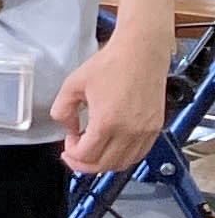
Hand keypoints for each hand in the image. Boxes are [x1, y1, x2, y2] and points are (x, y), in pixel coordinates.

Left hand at [53, 34, 170, 176]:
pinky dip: (123, 157)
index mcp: (108, 121)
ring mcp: (146, 131)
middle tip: (74, 155)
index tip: (68, 143)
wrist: (141, 52)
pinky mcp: (155, 127)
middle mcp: (130, 130)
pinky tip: (111, 148)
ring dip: (104, 163)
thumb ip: (62, 110)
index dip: (72, 154)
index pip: (86, 156)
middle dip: (84, 164)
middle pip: (104, 165)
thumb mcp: (73, 85)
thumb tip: (67, 127)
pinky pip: (139, 154)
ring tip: (91, 152)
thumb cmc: (112, 63)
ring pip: (123, 163)